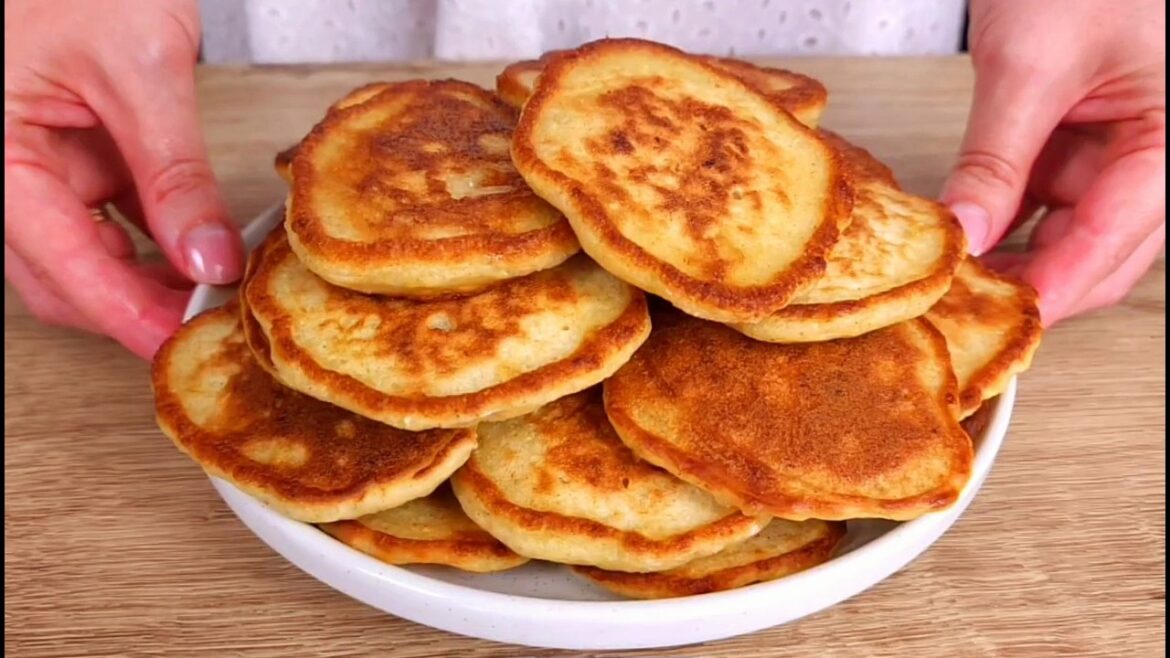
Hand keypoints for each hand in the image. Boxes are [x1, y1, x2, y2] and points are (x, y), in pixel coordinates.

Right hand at [4, 0, 242, 358]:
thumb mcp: (138, 65)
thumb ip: (172, 170)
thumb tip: (206, 256)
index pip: (56, 264)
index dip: (123, 314)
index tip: (179, 344)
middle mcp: (2, 170)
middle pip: (60, 276)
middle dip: (133, 306)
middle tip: (208, 321)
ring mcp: (33, 165)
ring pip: (83, 255)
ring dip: (146, 278)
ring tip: (214, 286)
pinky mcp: (68, 156)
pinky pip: (106, 219)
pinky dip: (153, 238)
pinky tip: (201, 246)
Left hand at [941, 0, 1164, 325]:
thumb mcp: (1030, 64)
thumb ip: (997, 157)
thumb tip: (963, 233)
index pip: (1115, 238)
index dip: (1055, 287)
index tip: (1002, 321)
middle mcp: (1158, 155)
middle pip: (1101, 253)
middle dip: (1034, 284)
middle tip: (964, 311)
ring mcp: (1120, 154)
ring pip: (1070, 236)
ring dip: (1014, 258)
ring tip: (953, 281)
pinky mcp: (1082, 145)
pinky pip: (1046, 203)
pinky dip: (1004, 221)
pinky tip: (962, 238)